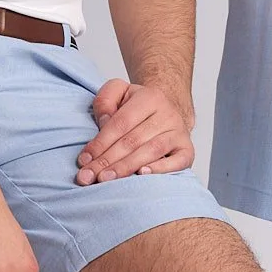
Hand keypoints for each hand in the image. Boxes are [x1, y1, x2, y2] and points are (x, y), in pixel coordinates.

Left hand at [76, 80, 194, 183]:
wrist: (170, 109)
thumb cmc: (138, 107)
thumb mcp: (119, 92)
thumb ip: (106, 100)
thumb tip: (104, 122)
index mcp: (149, 97)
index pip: (120, 123)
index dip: (100, 143)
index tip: (84, 160)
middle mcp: (167, 114)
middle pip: (133, 140)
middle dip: (107, 160)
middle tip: (88, 176)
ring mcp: (179, 132)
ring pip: (151, 151)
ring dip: (126, 167)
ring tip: (106, 179)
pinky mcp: (187, 149)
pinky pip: (177, 161)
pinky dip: (161, 169)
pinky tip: (142, 175)